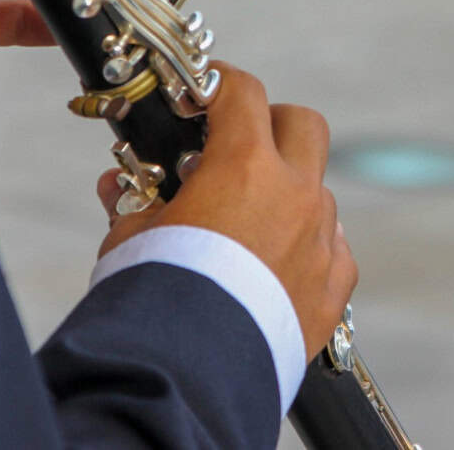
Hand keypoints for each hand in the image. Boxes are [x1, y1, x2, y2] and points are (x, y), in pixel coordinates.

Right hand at [95, 63, 357, 360]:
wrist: (191, 369)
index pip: (242, 92)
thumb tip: (119, 185)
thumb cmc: (157, 294)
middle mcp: (294, 193)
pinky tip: (275, 265)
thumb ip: (135, 199)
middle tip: (239, 143)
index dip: (219, 83)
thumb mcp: (132, 234)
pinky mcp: (334, 284)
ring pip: (317, 191)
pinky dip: (308, 246)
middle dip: (272, 124)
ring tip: (245, 222)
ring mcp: (322, 238)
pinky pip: (333, 247)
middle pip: (303, 124)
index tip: (203, 90)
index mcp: (244, 166)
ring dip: (287, 193)